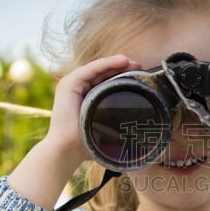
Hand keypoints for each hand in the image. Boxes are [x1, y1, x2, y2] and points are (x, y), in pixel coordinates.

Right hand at [8, 55, 140, 210]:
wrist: (68, 149)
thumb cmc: (86, 145)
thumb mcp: (106, 130)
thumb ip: (117, 126)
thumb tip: (140, 132)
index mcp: (84, 97)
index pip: (105, 81)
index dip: (122, 76)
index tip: (141, 76)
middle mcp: (77, 89)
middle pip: (102, 73)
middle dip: (121, 68)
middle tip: (140, 67)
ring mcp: (71, 85)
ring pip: (97, 68)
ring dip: (116, 63)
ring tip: (133, 63)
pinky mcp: (69, 84)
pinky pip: (91, 69)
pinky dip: (106, 63)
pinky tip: (121, 61)